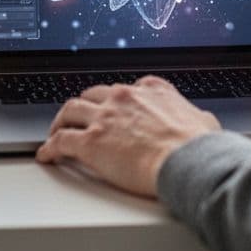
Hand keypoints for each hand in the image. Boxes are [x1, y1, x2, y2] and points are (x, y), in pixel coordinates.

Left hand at [36, 76, 221, 196]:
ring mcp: (104, 118)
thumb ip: (195, 117)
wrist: (188, 161)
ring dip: (61, 121)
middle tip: (80, 118)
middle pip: (93, 95)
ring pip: (70, 111)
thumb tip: (202, 123)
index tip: (111, 108)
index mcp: (150, 89)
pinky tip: (47, 155)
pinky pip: (60, 142)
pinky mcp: (90, 142)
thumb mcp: (204, 121)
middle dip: (85, 106)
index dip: (114, 100)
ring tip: (56, 131)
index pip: (124, 89)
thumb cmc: (199, 146)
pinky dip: (50, 148)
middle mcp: (123, 97)